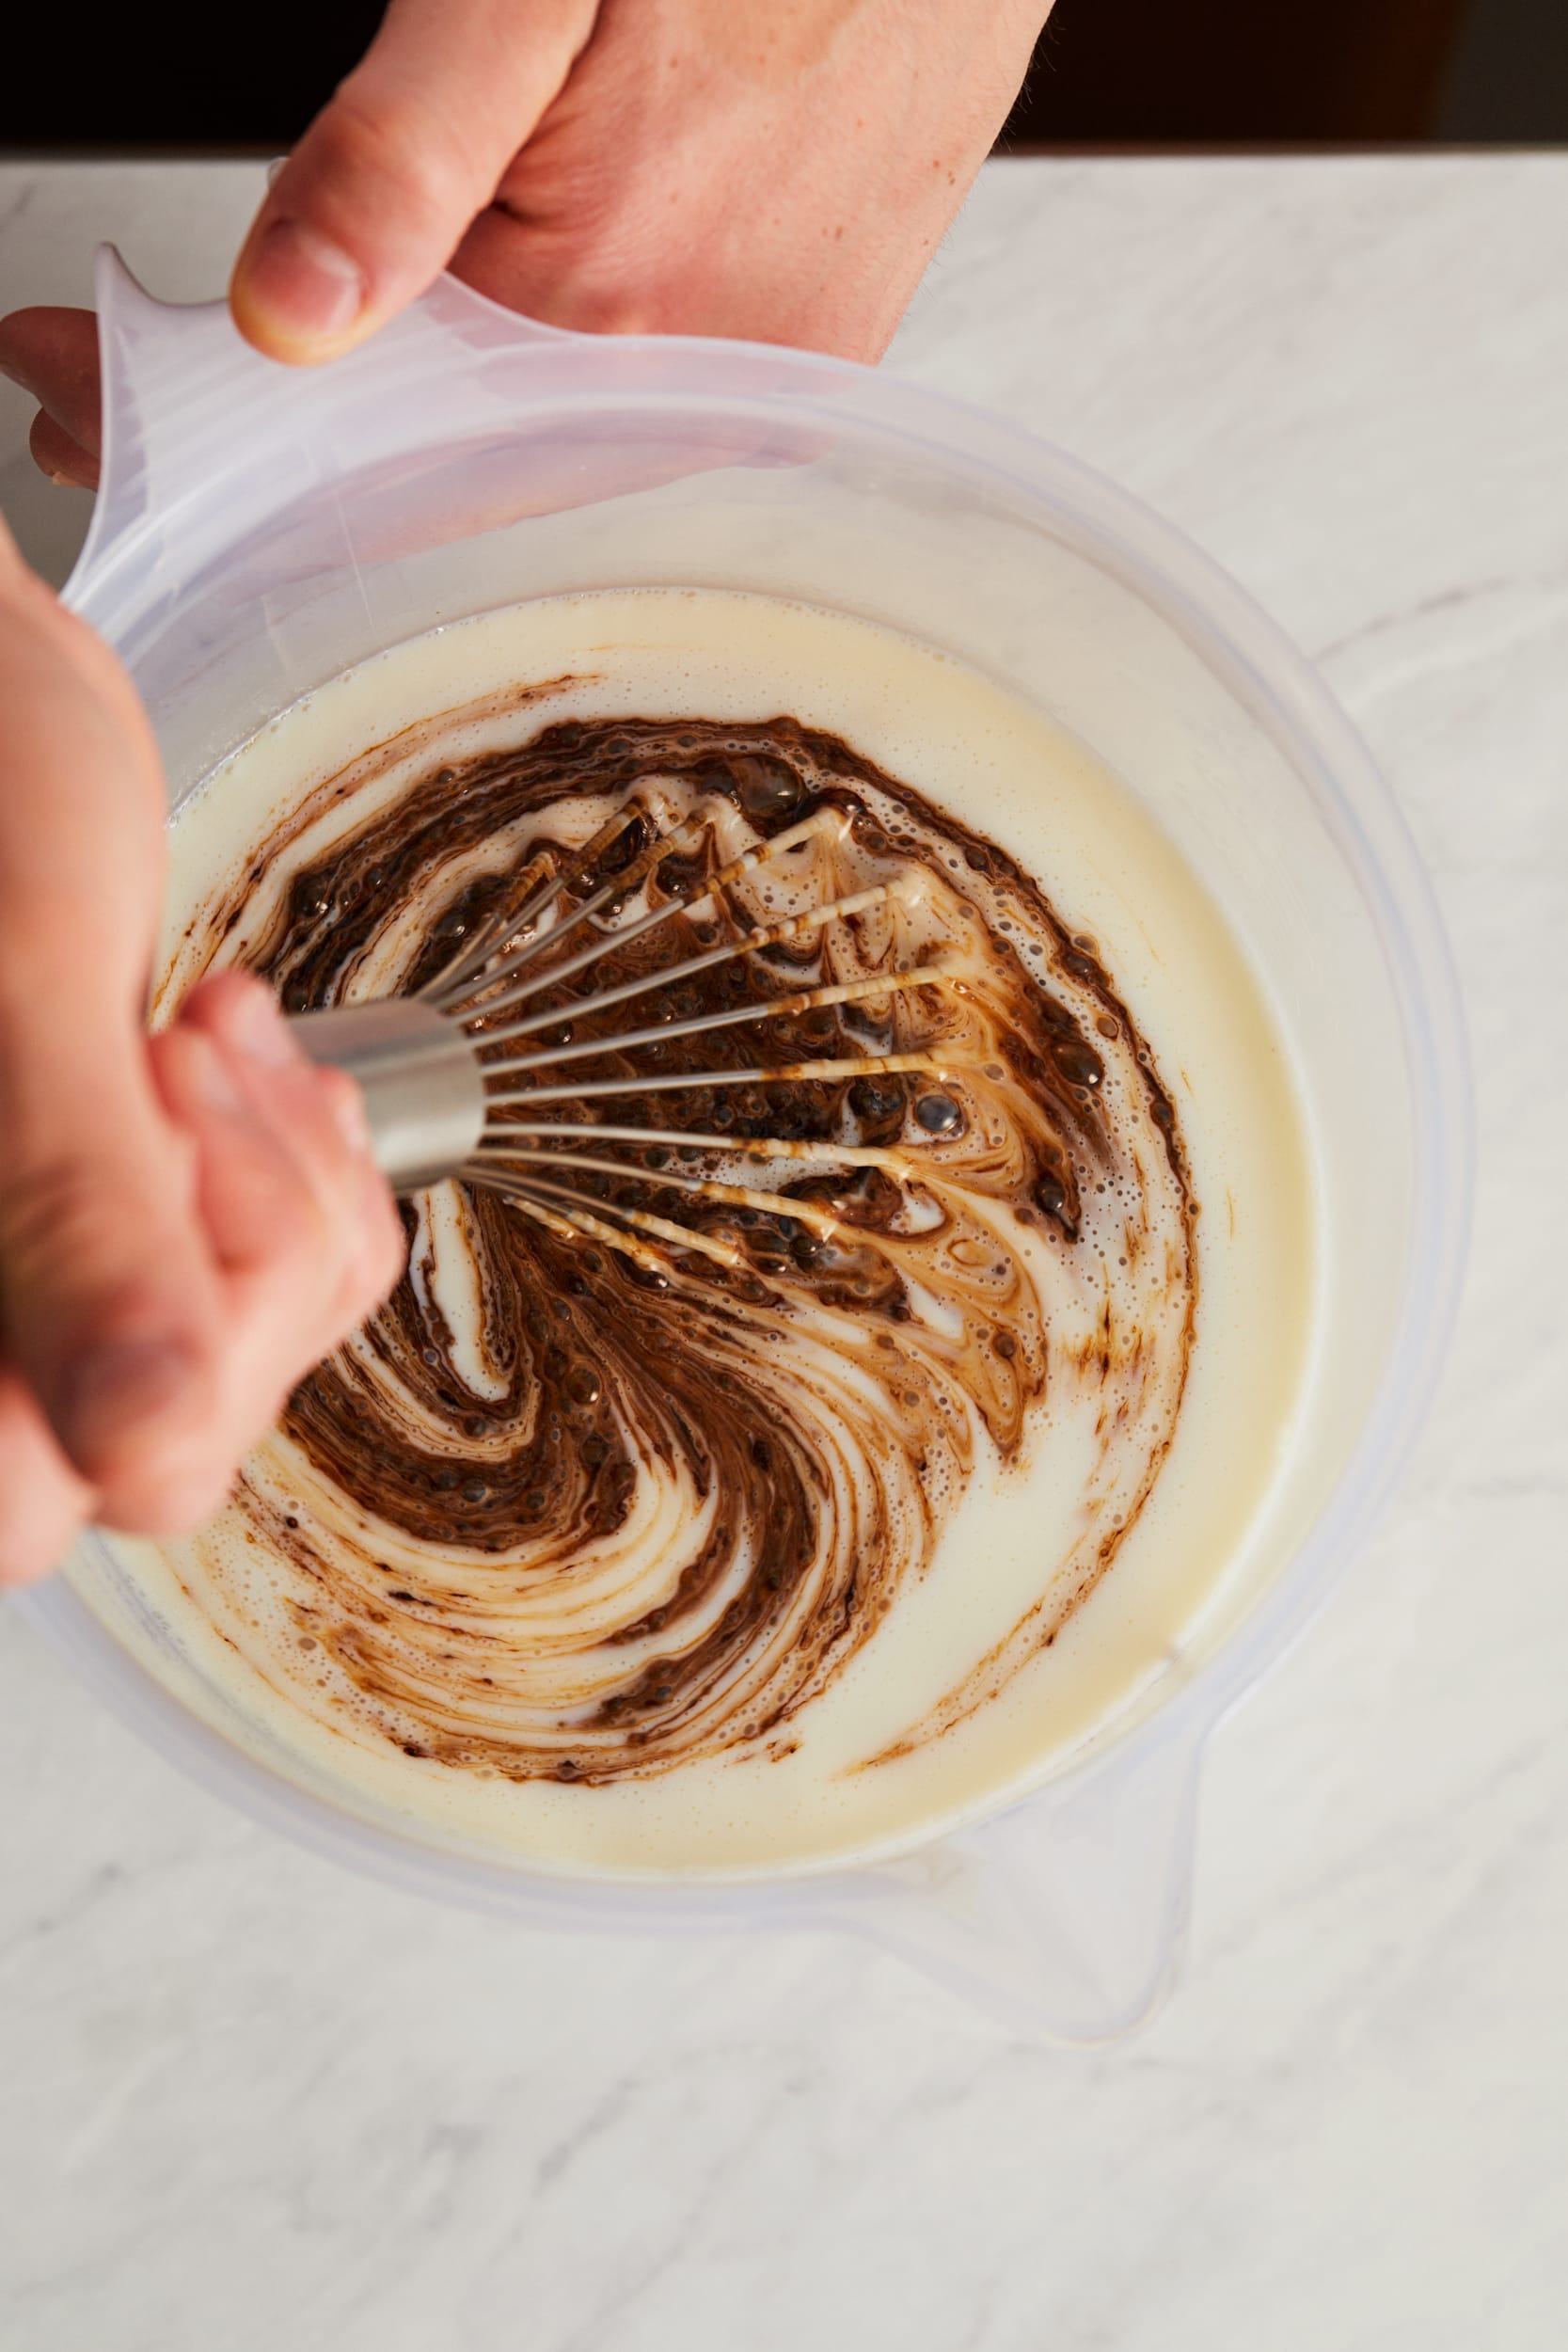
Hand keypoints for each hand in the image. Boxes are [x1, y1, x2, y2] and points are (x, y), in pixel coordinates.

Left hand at [0, 0, 1045, 485]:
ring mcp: (768, 374)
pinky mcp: (813, 351)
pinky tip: (464, 345)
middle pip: (441, 466)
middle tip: (144, 387)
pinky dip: (523, 387)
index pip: (361, 450)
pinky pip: (632, 410)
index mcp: (615, 313)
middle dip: (282, 431)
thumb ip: (401, 151)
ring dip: (403, 414)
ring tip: (296, 360)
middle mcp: (703, 375)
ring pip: (533, 444)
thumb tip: (291, 310)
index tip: (89, 398)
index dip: (210, 435)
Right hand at [0, 524, 405, 1585]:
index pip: (13, 1508)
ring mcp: (26, 1271)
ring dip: (271, 1192)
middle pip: (139, 1451)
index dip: (121, 1400)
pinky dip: (295, 1166)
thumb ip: (67, 1220)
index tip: (142, 1169)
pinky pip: (257, 1283)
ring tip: (196, 1026)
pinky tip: (227, 1049)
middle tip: (176, 1061)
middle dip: (226, 1254)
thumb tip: (138, 1451)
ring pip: (216, 1369)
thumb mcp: (13, 980)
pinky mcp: (107, 1218)